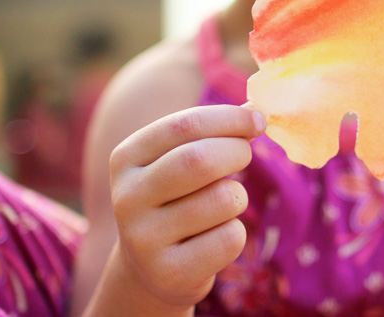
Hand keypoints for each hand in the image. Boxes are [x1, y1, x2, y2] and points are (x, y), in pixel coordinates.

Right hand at [108, 105, 265, 309]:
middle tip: (245, 155)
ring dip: (238, 197)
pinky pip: (230, 238)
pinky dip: (235, 233)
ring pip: (222, 199)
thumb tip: (255, 110)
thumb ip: (211, 133)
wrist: (150, 268)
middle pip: (200, 160)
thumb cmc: (176, 198)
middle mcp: (126, 197)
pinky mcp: (170, 273)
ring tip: (221, 206)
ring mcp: (144, 239)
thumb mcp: (178, 160)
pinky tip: (214, 239)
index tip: (257, 120)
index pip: (184, 125)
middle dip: (237, 151)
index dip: (229, 118)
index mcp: (126, 158)